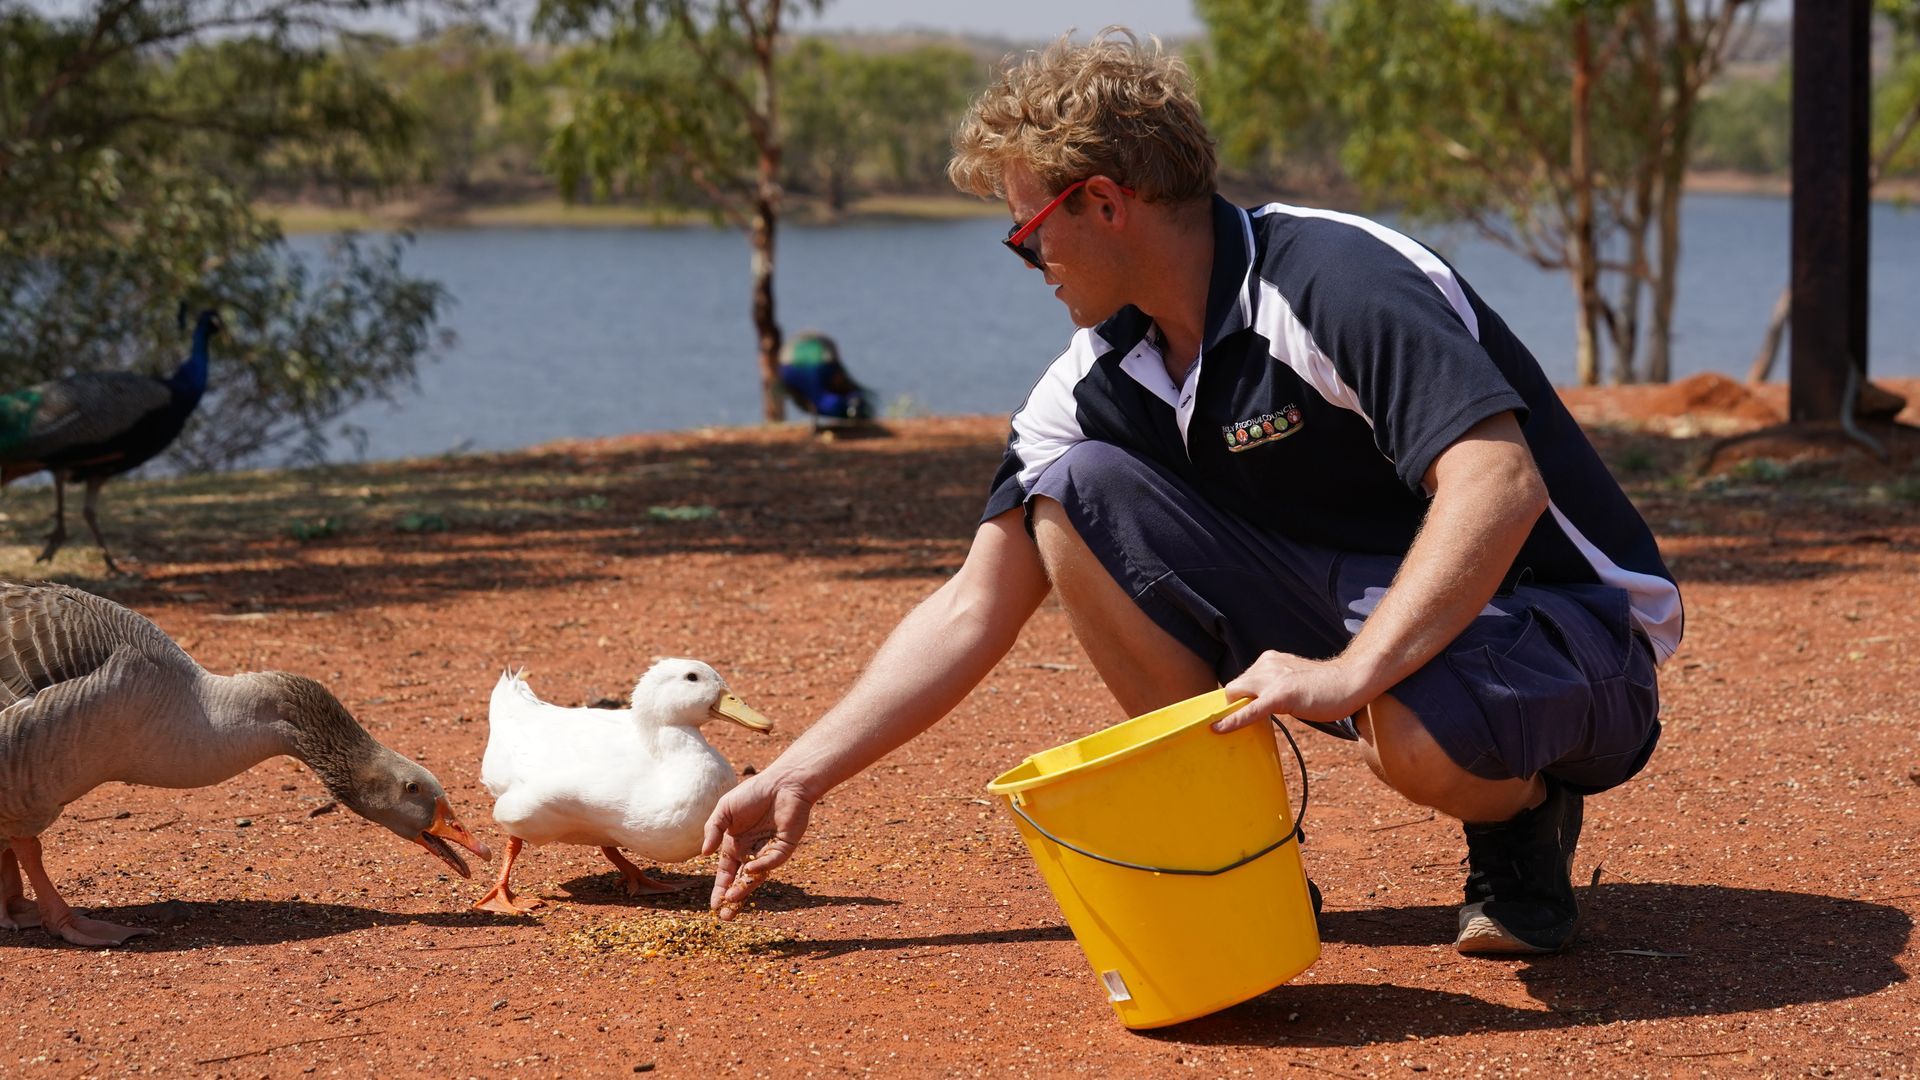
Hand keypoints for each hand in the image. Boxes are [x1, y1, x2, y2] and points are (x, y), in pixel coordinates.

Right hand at [702, 769, 817, 919]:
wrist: (782, 782)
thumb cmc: (752, 793)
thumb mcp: (724, 810)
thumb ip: (712, 830)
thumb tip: (704, 855)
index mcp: (734, 845)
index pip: (726, 873)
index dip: (719, 890)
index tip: (713, 907)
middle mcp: (751, 851)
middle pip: (740, 880)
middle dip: (732, 898)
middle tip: (725, 916)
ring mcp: (768, 851)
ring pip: (756, 876)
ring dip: (745, 889)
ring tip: (732, 900)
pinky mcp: (785, 847)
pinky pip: (772, 861)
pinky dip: (761, 867)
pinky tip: (751, 869)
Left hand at [1215, 650, 1372, 732]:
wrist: (1351, 681)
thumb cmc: (1326, 686)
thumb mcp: (1293, 679)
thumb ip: (1275, 686)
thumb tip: (1259, 704)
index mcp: (1269, 660)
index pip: (1242, 680)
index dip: (1238, 699)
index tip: (1233, 713)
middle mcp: (1266, 665)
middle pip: (1234, 688)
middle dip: (1232, 706)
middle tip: (1239, 724)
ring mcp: (1273, 679)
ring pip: (1236, 696)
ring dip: (1235, 713)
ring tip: (1239, 729)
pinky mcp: (1281, 695)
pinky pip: (1250, 710)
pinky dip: (1233, 720)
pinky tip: (1219, 729)